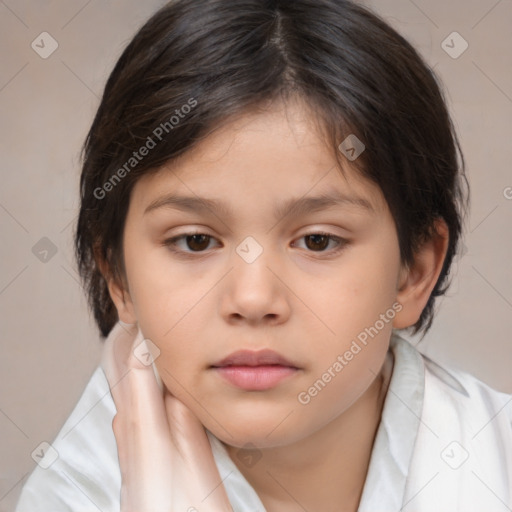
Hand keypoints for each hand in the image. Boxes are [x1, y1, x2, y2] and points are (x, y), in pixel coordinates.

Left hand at [101, 322, 233, 511]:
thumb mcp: (203, 480)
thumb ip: (189, 435)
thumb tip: (178, 393)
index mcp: (151, 448)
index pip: (140, 385)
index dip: (141, 351)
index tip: (143, 324)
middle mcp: (134, 454)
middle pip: (126, 395)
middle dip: (128, 360)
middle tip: (134, 330)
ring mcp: (132, 467)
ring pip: (125, 411)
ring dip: (130, 380)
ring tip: (139, 357)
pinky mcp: (135, 479)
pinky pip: (128, 429)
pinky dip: (132, 405)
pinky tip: (141, 406)